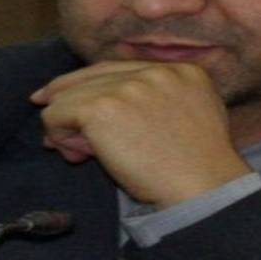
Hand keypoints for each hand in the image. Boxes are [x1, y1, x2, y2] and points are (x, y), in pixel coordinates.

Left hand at [30, 61, 251, 206]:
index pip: (122, 70)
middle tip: (56, 133)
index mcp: (183, 72)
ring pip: (70, 95)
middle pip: (93, 76)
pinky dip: (58, 134)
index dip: (92, 84)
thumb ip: (149, 111)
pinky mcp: (102, 108)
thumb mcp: (187, 125)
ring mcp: (128, 87)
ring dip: (67, 127)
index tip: (66, 95)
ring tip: (78, 154)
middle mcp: (155, 71)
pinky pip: (56, 114)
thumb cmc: (197, 173)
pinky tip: (75, 155)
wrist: (203, 189)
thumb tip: (89, 122)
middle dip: (71, 103)